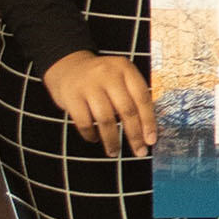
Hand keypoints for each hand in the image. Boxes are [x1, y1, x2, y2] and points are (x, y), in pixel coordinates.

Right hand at [42, 49, 156, 156]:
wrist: (67, 66)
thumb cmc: (101, 79)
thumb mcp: (120, 78)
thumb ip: (133, 97)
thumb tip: (147, 132)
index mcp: (125, 69)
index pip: (142, 97)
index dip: (149, 121)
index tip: (151, 140)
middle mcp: (108, 74)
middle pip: (127, 109)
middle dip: (134, 135)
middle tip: (139, 152)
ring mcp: (89, 84)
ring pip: (106, 119)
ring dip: (112, 140)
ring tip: (114, 152)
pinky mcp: (72, 96)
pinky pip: (84, 122)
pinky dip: (90, 134)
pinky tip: (94, 139)